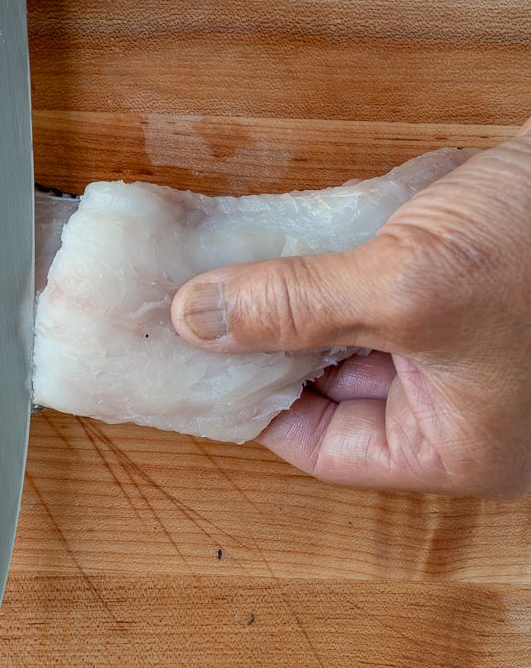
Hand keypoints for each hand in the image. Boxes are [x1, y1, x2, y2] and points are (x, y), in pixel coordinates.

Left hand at [172, 118, 530, 498]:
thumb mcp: (406, 285)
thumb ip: (293, 308)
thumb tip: (194, 319)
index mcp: (454, 442)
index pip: (320, 444)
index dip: (251, 402)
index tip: (193, 358)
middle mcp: (463, 402)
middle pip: (331, 385)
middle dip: (270, 338)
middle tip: (199, 298)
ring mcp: (472, 341)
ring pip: (355, 326)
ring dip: (304, 289)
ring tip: (235, 255)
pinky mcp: (475, 279)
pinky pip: (388, 277)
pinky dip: (348, 250)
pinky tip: (303, 222)